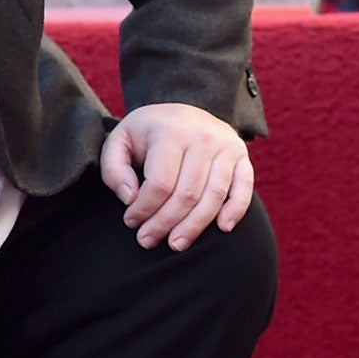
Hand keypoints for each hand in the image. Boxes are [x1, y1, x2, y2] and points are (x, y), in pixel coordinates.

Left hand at [102, 103, 253, 252]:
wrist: (179, 113)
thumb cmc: (145, 135)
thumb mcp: (119, 143)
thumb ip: (114, 170)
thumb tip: (130, 198)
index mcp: (171, 132)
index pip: (160, 183)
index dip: (144, 209)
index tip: (131, 222)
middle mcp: (203, 137)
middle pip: (187, 194)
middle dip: (165, 224)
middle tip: (147, 241)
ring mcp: (226, 146)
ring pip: (213, 196)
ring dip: (194, 226)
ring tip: (176, 244)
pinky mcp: (241, 156)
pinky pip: (243, 187)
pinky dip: (236, 209)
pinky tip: (222, 228)